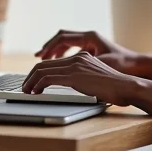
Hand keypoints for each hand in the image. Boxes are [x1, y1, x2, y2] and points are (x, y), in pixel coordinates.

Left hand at [22, 51, 139, 105]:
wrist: (126, 87)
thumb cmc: (115, 88)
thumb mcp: (96, 81)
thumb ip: (84, 80)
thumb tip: (74, 89)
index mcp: (83, 57)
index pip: (54, 62)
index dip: (40, 73)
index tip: (34, 83)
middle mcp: (77, 58)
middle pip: (44, 64)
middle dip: (31, 77)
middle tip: (25, 88)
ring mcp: (75, 65)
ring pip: (42, 70)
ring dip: (30, 81)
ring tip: (27, 91)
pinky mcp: (74, 75)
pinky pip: (47, 78)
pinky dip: (37, 85)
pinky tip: (35, 93)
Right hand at [35, 29, 134, 62]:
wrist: (137, 67)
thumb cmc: (122, 65)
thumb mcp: (99, 64)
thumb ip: (81, 64)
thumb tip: (62, 68)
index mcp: (90, 37)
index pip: (62, 38)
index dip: (49, 47)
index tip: (40, 57)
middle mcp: (90, 36)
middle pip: (62, 37)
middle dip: (49, 47)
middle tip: (39, 57)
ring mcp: (91, 42)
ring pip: (67, 42)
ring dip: (55, 50)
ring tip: (45, 60)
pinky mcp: (93, 49)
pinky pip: (73, 47)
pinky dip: (64, 53)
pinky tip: (60, 63)